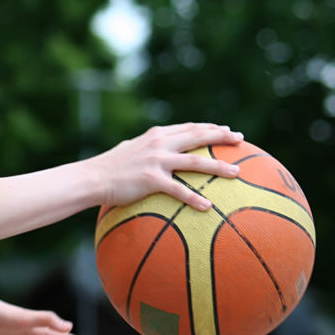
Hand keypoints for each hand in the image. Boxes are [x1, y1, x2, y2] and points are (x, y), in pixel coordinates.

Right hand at [93, 123, 243, 210]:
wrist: (92, 178)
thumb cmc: (110, 168)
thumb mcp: (132, 150)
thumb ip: (149, 149)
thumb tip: (160, 156)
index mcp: (157, 135)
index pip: (190, 127)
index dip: (211, 127)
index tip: (227, 130)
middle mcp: (160, 143)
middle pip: (198, 136)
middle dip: (222, 136)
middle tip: (241, 141)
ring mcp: (156, 161)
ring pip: (195, 161)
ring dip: (218, 166)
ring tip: (237, 173)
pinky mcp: (151, 179)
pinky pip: (179, 190)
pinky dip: (195, 198)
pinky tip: (208, 207)